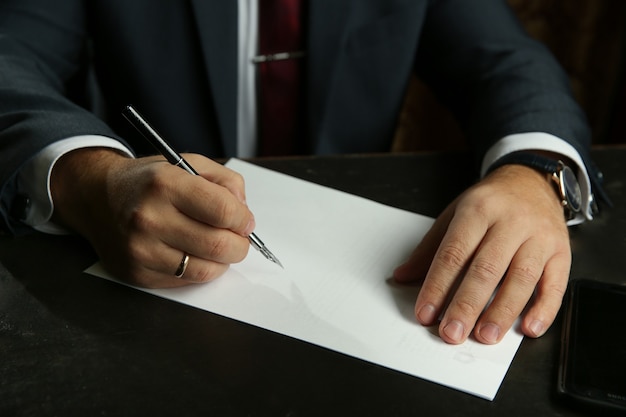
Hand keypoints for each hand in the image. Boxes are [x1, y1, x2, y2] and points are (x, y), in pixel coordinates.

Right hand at [51, 148, 254, 287]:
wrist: (98, 198)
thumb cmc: (149, 182)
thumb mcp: (188, 164)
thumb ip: (226, 182)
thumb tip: (244, 213)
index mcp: (164, 184)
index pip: (223, 211)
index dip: (243, 219)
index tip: (245, 221)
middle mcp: (149, 217)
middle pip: (219, 245)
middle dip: (240, 245)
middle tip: (238, 238)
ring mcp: (141, 249)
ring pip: (206, 270)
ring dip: (223, 261)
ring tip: (218, 247)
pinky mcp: (137, 273)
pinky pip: (186, 281)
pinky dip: (200, 270)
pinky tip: (194, 254)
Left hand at [393, 164, 570, 343]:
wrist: (532, 180)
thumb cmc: (489, 203)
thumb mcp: (454, 214)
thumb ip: (429, 248)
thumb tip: (402, 277)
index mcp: (478, 209)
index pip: (454, 252)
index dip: (438, 285)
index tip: (426, 313)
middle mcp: (511, 221)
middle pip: (486, 268)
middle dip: (467, 304)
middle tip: (452, 333)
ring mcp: (539, 236)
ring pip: (522, 277)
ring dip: (502, 311)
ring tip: (485, 336)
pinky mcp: (562, 251)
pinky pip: (556, 283)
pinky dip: (544, 309)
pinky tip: (529, 328)